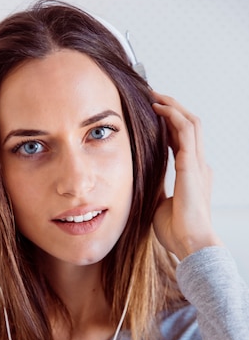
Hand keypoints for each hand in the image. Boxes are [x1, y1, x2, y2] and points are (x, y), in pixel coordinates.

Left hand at [151, 92, 221, 259]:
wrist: (190, 244)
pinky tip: (159, 109)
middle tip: (152, 96)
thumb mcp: (159, 203)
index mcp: (192, 174)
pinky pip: (186, 131)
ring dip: (173, 106)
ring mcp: (198, 164)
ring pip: (190, 123)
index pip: (182, 141)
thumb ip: (155, 188)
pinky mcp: (192, 166)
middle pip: (189, 126)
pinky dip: (173, 116)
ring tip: (155, 96)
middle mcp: (198, 165)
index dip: (169, 125)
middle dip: (172, 108)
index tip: (152, 114)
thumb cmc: (176, 231)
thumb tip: (140, 180)